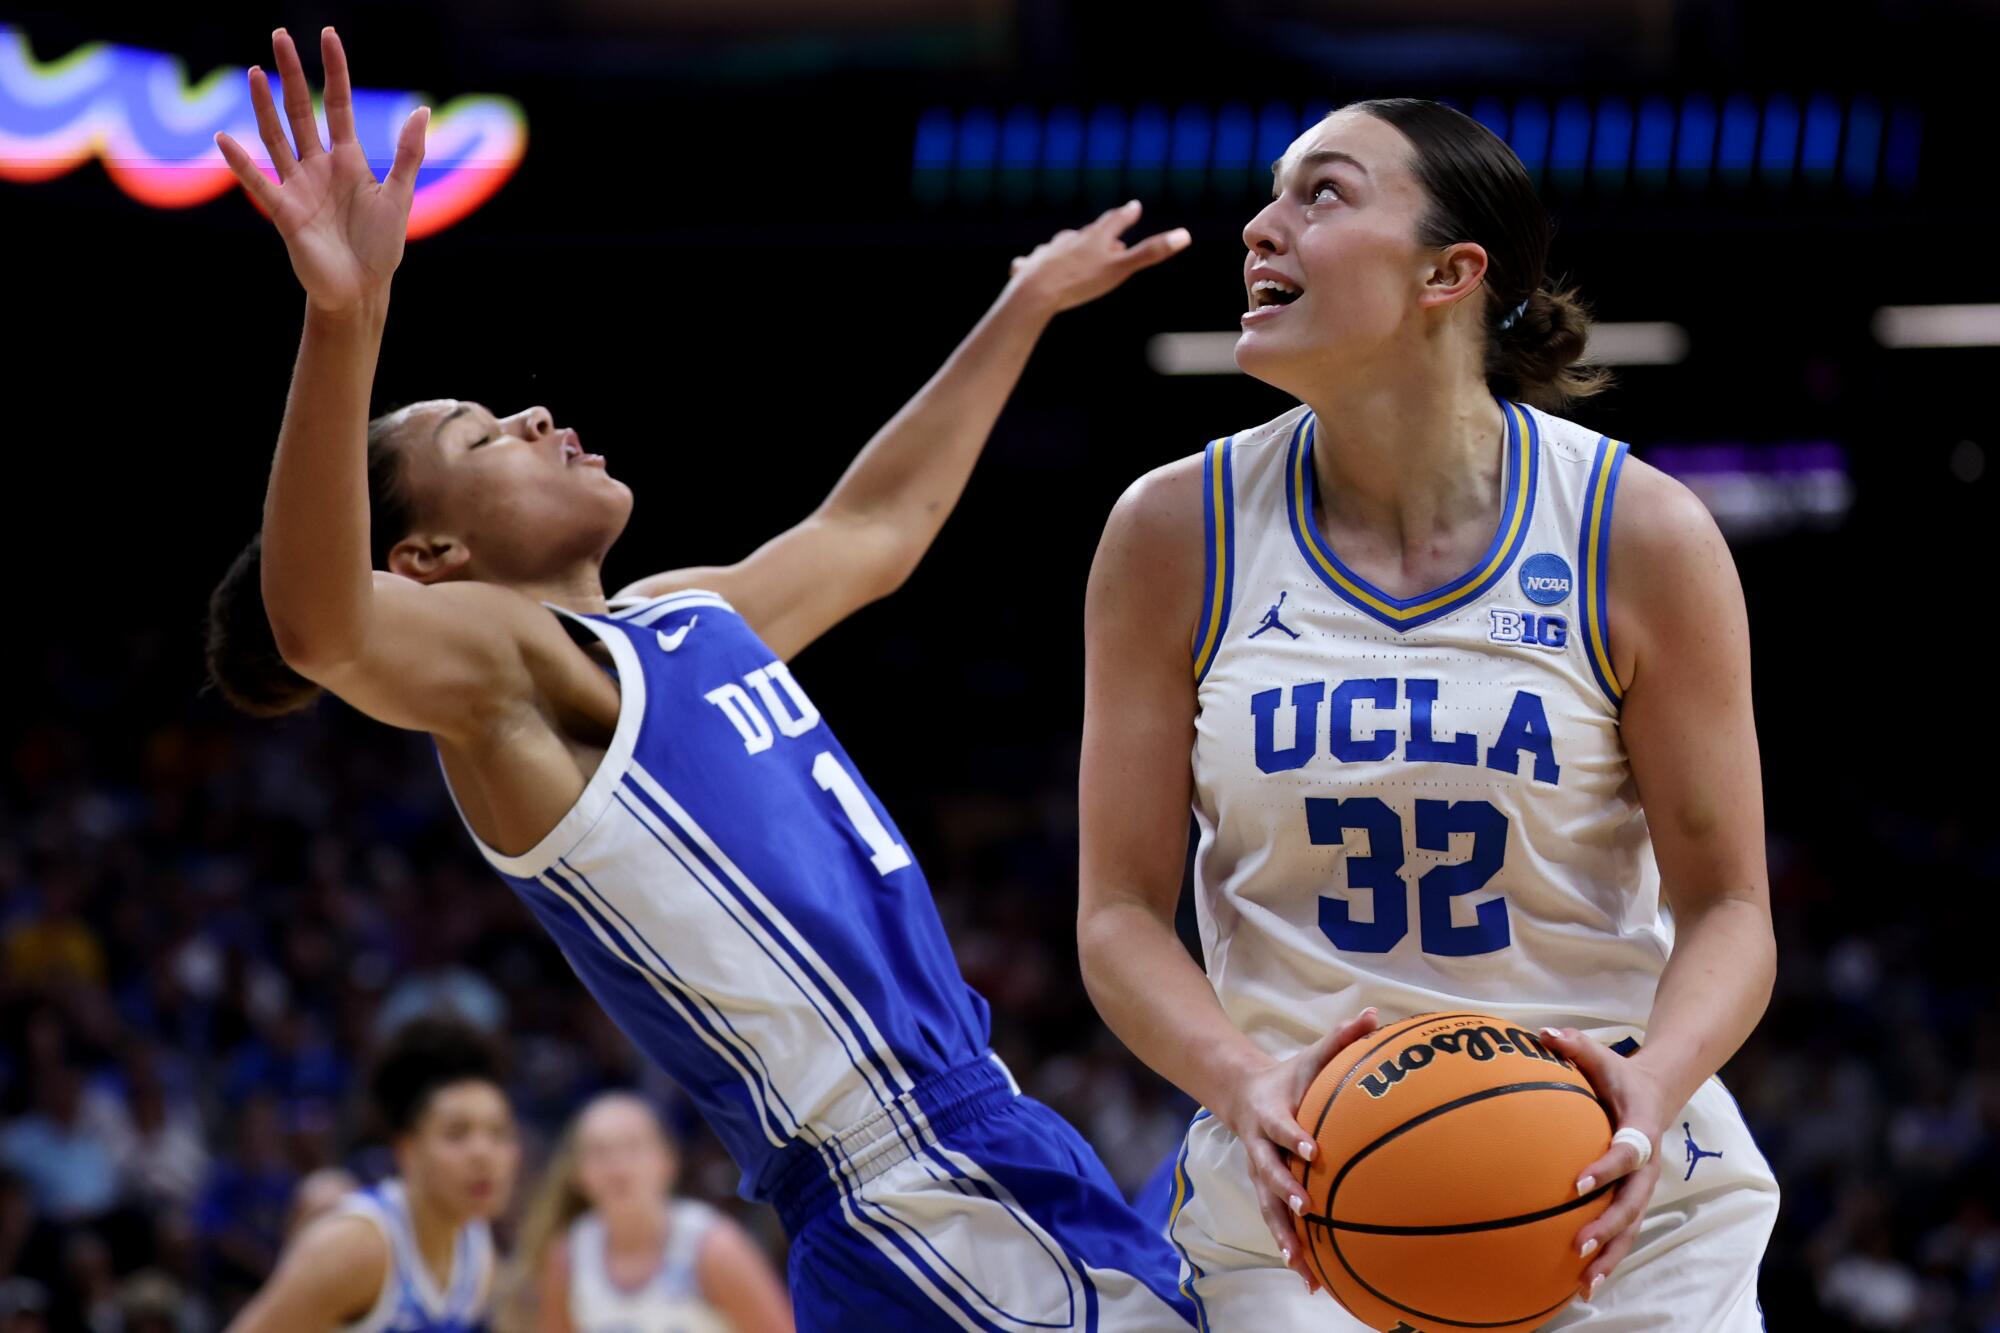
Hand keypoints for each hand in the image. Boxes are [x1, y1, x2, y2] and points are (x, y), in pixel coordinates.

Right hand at [214, 28, 427, 313]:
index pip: (337, 104)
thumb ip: (409, 154)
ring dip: (265, 106)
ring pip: (277, 137)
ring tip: (256, 72)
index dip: (333, 71)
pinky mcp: (285, 213)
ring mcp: (298, 187)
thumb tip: (422, 110)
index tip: (327, 36)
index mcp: (348, 160)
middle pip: (300, 111)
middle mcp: (318, 166)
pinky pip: (260, 185)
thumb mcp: (400, 196)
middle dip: (291, 75)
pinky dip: (242, 164)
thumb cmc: (380, 246)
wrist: (362, 290)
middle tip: (280, 35)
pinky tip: (225, 140)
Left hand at [1004, 200, 1189, 315]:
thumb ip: (1151, 253)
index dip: (1126, 214)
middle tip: (1108, 231)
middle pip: (1089, 233)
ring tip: (1071, 250)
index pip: (1115, 221)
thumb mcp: (1120, 270)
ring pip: (1061, 245)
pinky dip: (1032, 263)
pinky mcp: (1029, 266)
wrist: (1035, 292)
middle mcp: (1071, 239)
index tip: (1134, 206)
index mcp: (1095, 238)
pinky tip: (1023, 265)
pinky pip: (1031, 262)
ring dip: (1069, 247)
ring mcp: (1048, 251)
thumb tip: (1186, 235)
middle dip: (1100, 233)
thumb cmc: (1080, 282)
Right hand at [1213, 1007, 1379, 1293]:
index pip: (1283, 1128)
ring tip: (1301, 1263)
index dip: (1295, 1138)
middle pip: (1270, 1175)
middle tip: (1307, 1208)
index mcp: (1271, 1116)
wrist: (1243, 1095)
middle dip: (1287, 1194)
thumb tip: (1374, 1015)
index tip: (1313, 1151)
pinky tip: (1310, 1278)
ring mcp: (1262, 1175)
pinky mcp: (1268, 1194)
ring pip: (1270, 1209)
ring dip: (1285, 1235)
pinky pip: (1278, 1224)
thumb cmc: (1289, 1077)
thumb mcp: (1310, 1056)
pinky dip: (1291, 1250)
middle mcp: (1261, 1151)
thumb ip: (1341, 1038)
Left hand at [1538, 1027, 1668, 1303]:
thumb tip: (1542, 1033)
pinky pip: (1622, 1232)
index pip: (1626, 1154)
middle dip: (1606, 1228)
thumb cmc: (1619, 1075)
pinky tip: (1582, 1285)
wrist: (1657, 1093)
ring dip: (1609, 1255)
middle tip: (1577, 1246)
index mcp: (1640, 1131)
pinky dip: (1607, 1257)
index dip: (1605, 1170)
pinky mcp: (1633, 1200)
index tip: (1577, 1185)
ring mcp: (1643, 1187)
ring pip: (1630, 1228)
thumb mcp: (1602, 1056)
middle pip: (1632, 1204)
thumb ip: (1575, 1045)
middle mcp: (1646, 1166)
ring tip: (1585, 1284)